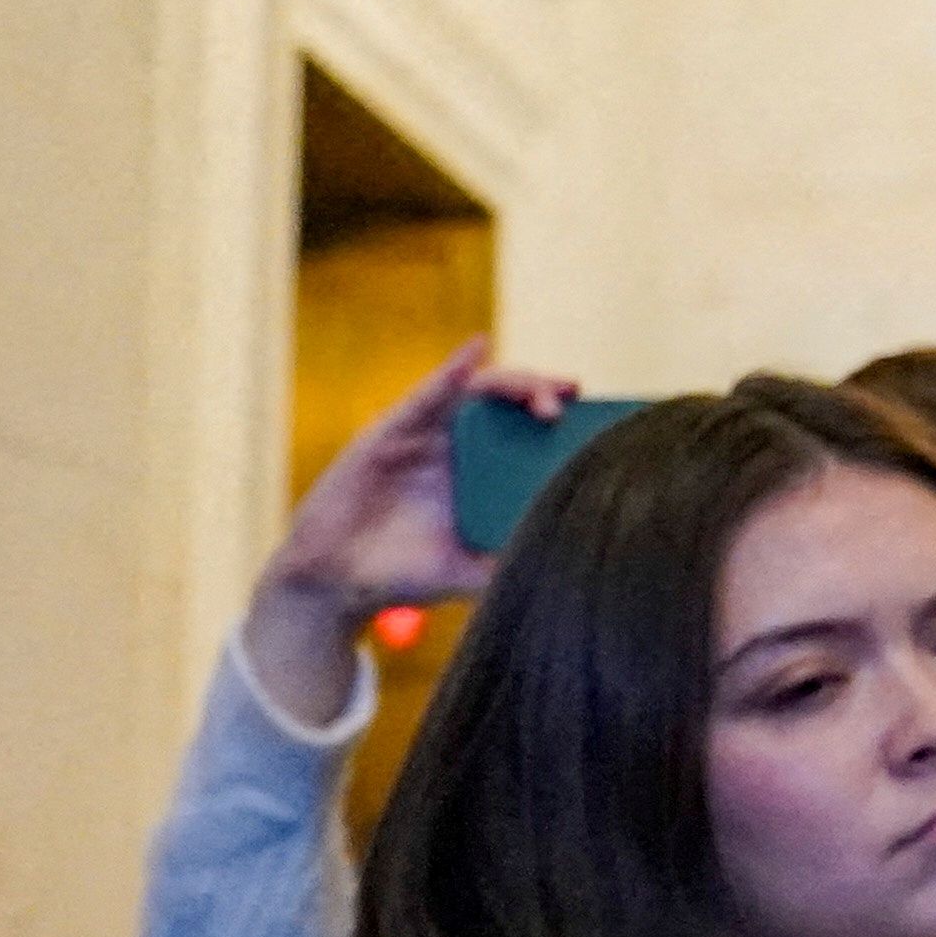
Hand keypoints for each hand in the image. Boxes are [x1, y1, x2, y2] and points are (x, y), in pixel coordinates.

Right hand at [244, 341, 572, 722]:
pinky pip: (425, 395)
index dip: (559, 421)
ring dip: (514, 384)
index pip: (525, 435)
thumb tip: (565, 568)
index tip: (600, 420)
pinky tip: (475, 351)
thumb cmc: (401, 576)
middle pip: (507, 405)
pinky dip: (451, 370)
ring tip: (549, 393)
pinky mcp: (388, 434)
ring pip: (474, 392)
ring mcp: (421, 438)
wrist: (335, 585)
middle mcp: (453, 450)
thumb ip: (509, 564)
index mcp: (476, 475)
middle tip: (573, 398)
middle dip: (544, 394)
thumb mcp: (468, 571)